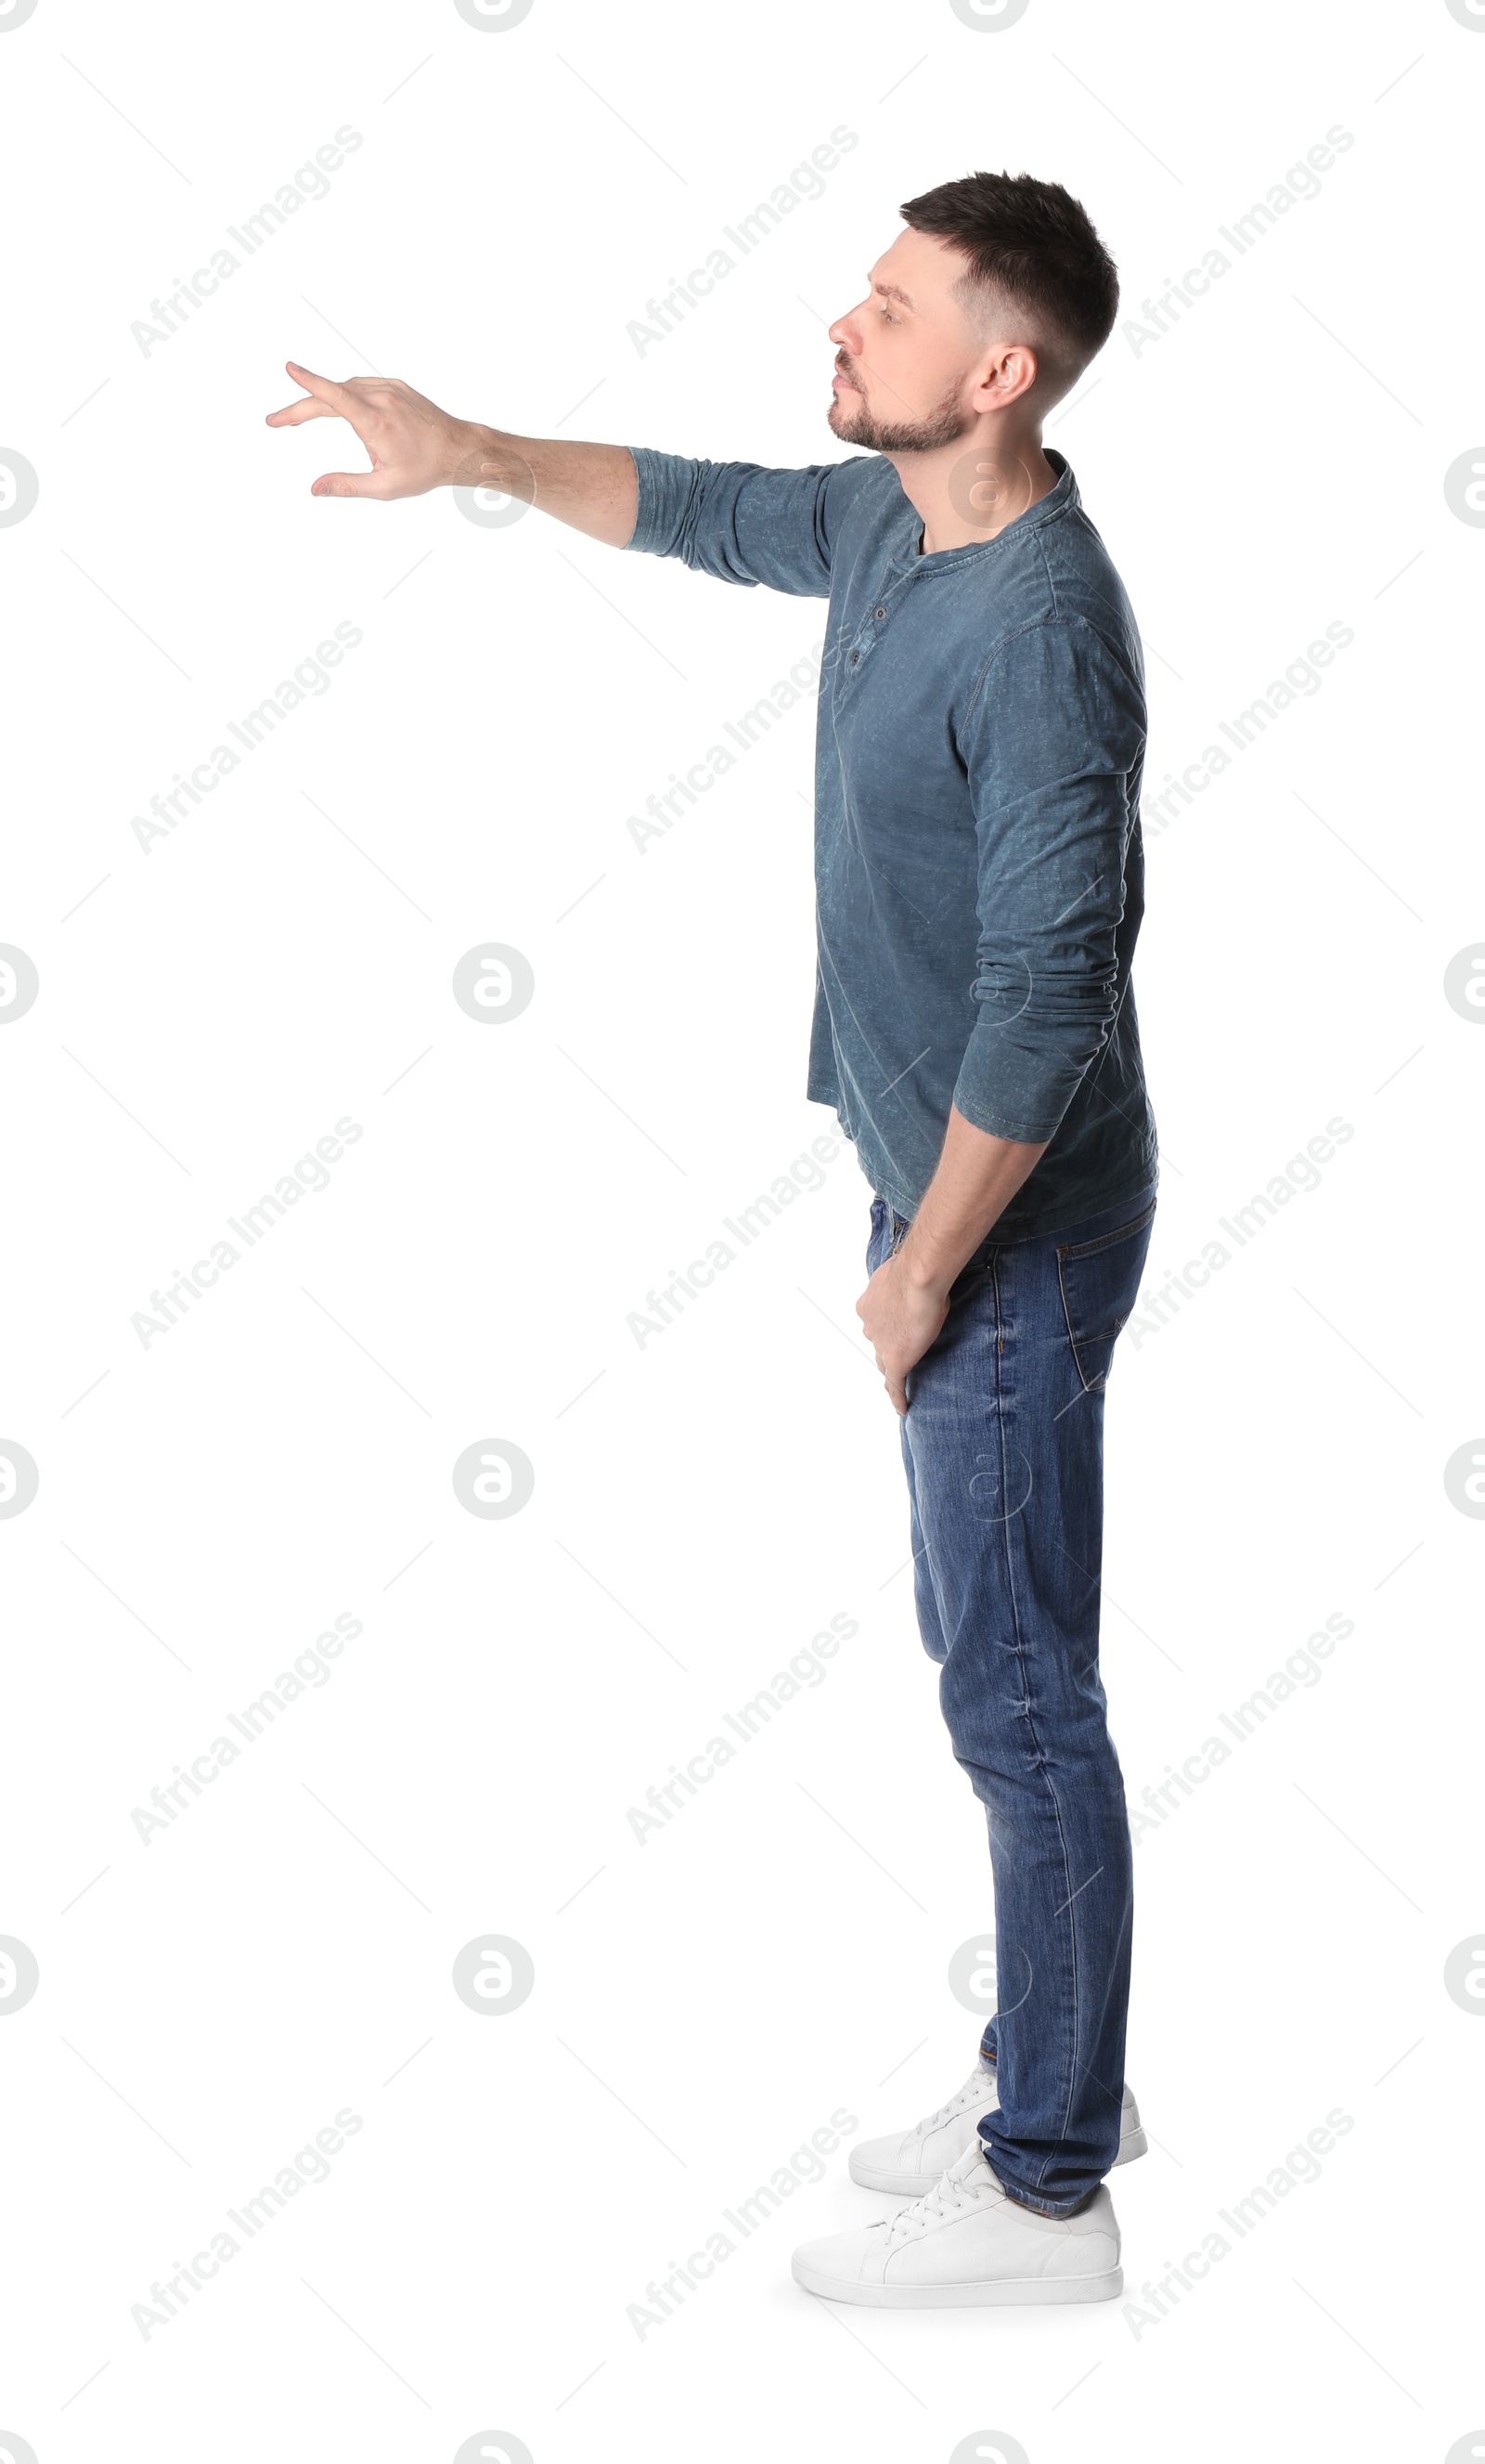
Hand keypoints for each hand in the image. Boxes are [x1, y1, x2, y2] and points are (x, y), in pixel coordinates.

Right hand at [265, 362, 487, 498]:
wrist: (458, 449)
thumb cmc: (424, 470)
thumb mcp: (385, 487)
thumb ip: (347, 486)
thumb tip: (314, 489)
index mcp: (377, 422)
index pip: (336, 398)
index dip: (310, 382)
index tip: (289, 368)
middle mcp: (381, 399)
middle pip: (330, 396)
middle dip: (299, 408)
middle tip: (275, 421)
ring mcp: (389, 388)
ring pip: (344, 389)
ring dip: (321, 402)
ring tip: (301, 417)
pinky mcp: (394, 385)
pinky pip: (360, 386)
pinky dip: (343, 395)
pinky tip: (336, 407)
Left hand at [855, 1251, 948, 1415]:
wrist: (918, 1277)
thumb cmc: (915, 1268)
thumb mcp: (903, 1272)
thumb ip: (904, 1281)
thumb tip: (917, 1276)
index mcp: (868, 1305)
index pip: (875, 1322)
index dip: (885, 1326)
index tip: (894, 1328)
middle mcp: (869, 1325)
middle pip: (878, 1343)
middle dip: (887, 1347)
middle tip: (903, 1351)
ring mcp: (881, 1344)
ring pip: (884, 1363)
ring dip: (893, 1370)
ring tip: (902, 1382)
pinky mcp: (896, 1360)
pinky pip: (894, 1385)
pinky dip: (897, 1397)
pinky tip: (902, 1408)